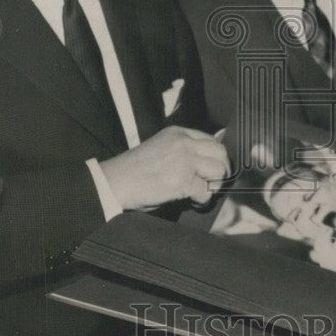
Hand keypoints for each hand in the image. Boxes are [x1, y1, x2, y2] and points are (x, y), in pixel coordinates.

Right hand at [99, 126, 229, 210]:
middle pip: (220, 153)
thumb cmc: (133, 169)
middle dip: (221, 170)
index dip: (215, 157)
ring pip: (219, 170)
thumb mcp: (161, 148)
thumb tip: (205, 162)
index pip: (211, 140)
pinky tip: (193, 202)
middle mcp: (183, 143)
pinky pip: (206, 191)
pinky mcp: (182, 181)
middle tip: (213, 183)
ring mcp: (184, 160)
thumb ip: (182, 150)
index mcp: (177, 133)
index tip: (212, 170)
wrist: (114, 182)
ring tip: (203, 192)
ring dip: (215, 185)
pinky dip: (203, 200)